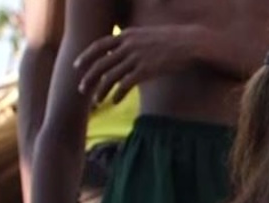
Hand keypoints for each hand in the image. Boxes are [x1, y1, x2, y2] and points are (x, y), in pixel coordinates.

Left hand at [75, 25, 205, 104]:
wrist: (190, 43)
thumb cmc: (171, 41)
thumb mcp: (147, 35)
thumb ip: (132, 42)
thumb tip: (122, 53)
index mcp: (127, 35)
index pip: (99, 45)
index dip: (86, 56)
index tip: (77, 65)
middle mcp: (128, 45)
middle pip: (100, 63)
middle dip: (88, 78)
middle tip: (82, 89)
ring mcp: (136, 58)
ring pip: (110, 76)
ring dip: (101, 90)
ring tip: (96, 101)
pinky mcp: (145, 70)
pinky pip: (125, 85)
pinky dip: (117, 95)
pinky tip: (114, 102)